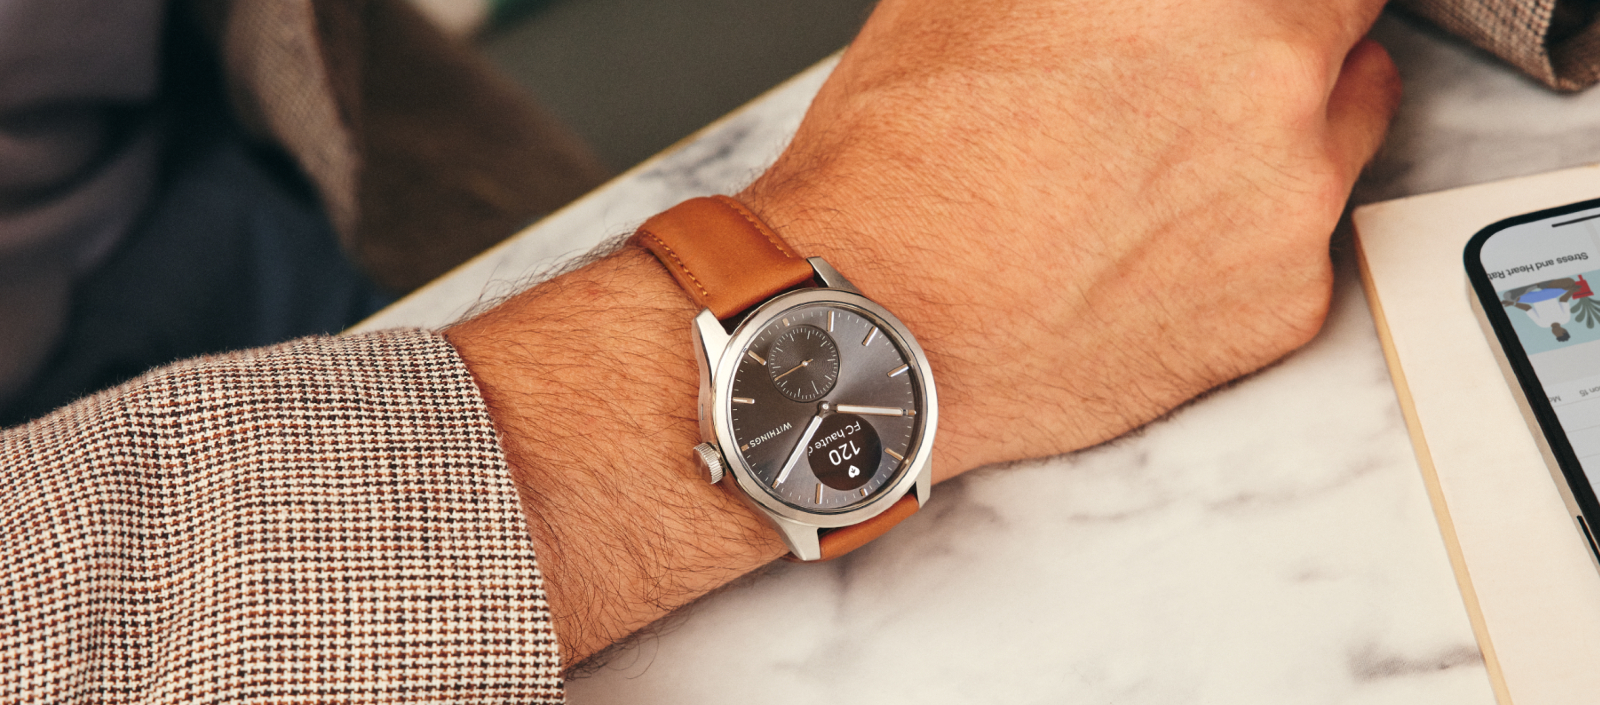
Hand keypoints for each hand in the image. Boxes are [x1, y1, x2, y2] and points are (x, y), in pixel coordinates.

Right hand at [742, 0, 1400, 478]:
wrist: (873, 326)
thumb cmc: (906, 171)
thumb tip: (1121, 9)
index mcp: (1220, 1)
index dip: (1252, 4)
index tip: (1225, 20)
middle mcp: (1281, 90)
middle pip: (1344, 36)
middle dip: (1280, 46)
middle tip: (1184, 78)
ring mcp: (1296, 208)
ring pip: (1340, 139)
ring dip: (1280, 136)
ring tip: (1162, 167)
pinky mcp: (1285, 310)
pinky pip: (1301, 248)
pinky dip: (1248, 238)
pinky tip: (1149, 244)